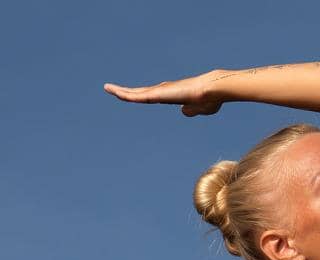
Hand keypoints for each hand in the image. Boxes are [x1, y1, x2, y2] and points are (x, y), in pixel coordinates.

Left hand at [103, 72, 222, 115]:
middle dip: (126, 92)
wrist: (212, 91)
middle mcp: (162, 91)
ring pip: (136, 93)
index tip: (131, 96)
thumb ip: (191, 111)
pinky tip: (117, 94)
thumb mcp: (199, 110)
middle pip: (139, 92)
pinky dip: (127, 95)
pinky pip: (139, 96)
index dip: (140, 96)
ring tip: (107, 88)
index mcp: (170, 96)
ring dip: (121, 91)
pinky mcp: (159, 94)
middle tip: (112, 89)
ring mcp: (160, 91)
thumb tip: (183, 112)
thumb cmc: (210, 100)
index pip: (150, 96)